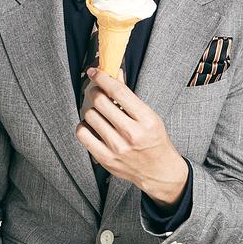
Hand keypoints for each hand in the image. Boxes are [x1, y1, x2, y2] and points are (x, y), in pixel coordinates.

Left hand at [76, 67, 188, 205]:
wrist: (159, 171)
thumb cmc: (155, 140)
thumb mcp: (150, 115)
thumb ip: (129, 96)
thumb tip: (113, 74)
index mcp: (146, 120)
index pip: (118, 91)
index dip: (102, 77)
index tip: (95, 72)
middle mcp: (132, 134)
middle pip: (100, 102)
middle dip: (95, 91)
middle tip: (97, 91)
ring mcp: (117, 148)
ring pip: (90, 116)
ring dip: (91, 109)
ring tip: (98, 111)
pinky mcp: (106, 159)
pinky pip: (83, 134)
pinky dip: (84, 125)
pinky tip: (91, 125)